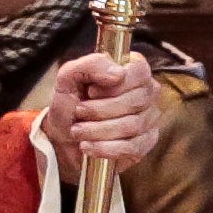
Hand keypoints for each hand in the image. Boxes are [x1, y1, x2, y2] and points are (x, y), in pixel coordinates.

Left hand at [38, 48, 163, 170]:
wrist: (63, 135)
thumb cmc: (70, 102)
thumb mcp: (69, 76)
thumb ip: (92, 64)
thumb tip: (118, 74)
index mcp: (132, 70)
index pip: (139, 71)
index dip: (114, 85)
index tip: (91, 92)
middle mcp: (147, 92)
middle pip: (136, 101)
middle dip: (100, 110)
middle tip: (79, 112)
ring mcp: (150, 119)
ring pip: (132, 126)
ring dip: (98, 130)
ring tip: (78, 130)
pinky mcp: (145, 143)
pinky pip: (132, 148)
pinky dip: (105, 148)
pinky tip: (88, 146)